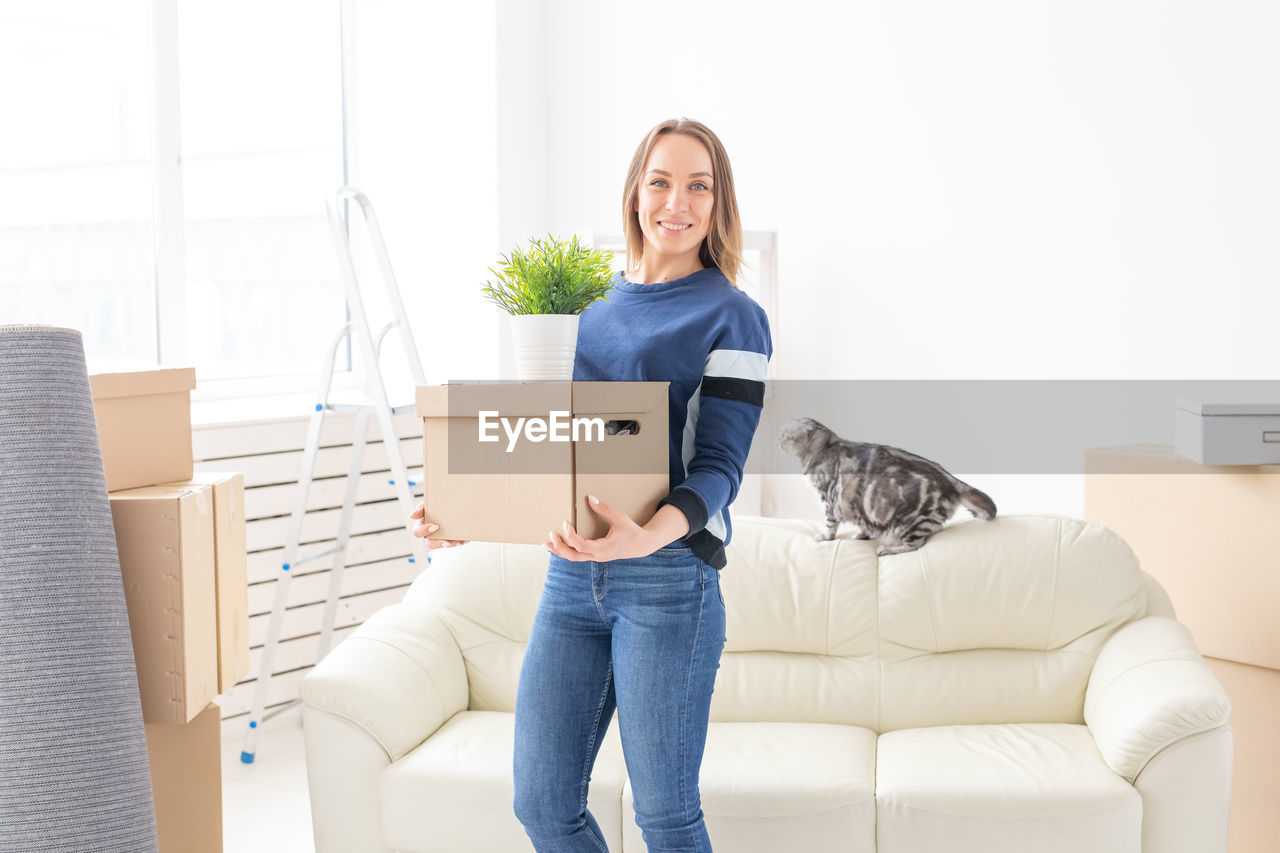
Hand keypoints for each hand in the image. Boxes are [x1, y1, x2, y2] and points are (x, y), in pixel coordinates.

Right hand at [410, 502, 468, 548]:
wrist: (455, 501)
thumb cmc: (438, 502)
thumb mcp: (429, 502)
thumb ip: (421, 507)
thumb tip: (411, 516)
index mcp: (422, 524)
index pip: (418, 531)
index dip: (424, 531)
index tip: (435, 526)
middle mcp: (430, 533)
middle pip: (430, 544)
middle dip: (438, 543)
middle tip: (446, 541)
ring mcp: (441, 537)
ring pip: (444, 545)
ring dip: (451, 544)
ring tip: (458, 541)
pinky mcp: (452, 538)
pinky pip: (455, 543)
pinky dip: (460, 541)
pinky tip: (465, 539)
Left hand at [545, 494, 659, 561]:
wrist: (641, 545)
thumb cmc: (632, 532)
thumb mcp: (620, 518)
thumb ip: (605, 509)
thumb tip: (590, 498)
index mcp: (603, 549)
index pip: (581, 546)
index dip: (571, 536)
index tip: (565, 523)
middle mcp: (597, 556)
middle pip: (573, 556)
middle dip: (560, 547)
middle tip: (551, 534)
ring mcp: (596, 557)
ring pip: (573, 558)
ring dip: (559, 551)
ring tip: (546, 543)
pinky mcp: (595, 555)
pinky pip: (578, 555)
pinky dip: (566, 551)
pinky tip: (558, 545)